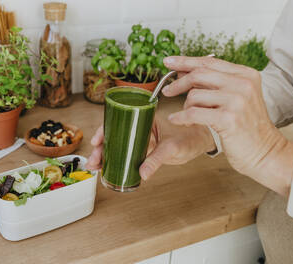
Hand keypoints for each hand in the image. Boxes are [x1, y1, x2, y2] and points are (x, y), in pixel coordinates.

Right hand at [86, 118, 215, 179]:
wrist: (200, 143)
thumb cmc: (190, 137)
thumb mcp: (172, 148)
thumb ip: (157, 160)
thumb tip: (143, 173)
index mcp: (144, 118)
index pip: (118, 121)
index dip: (104, 130)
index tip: (96, 142)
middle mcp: (139, 127)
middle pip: (113, 134)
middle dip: (100, 148)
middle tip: (93, 162)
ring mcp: (139, 139)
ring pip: (116, 145)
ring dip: (104, 155)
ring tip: (95, 167)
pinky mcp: (143, 150)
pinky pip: (125, 154)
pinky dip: (114, 161)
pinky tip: (105, 169)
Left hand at [162, 56, 292, 195]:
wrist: (267, 153)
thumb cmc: (248, 128)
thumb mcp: (237, 98)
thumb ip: (215, 83)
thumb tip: (184, 72)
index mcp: (246, 75)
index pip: (209, 62)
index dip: (185, 61)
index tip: (168, 61)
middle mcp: (243, 84)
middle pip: (199, 74)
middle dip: (178, 82)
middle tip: (167, 91)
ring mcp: (237, 100)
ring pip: (194, 95)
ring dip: (185, 106)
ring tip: (189, 116)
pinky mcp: (228, 118)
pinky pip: (193, 113)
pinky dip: (181, 117)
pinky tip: (177, 120)